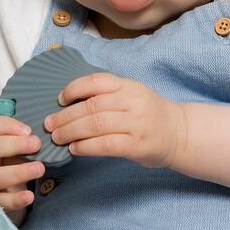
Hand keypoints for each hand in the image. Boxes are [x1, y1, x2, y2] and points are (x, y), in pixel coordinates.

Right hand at [0, 115, 44, 211]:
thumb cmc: (1, 160)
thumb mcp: (6, 146)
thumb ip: (18, 141)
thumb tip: (36, 140)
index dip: (8, 127)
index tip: (28, 131)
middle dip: (13, 145)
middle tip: (35, 144)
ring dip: (17, 173)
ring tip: (38, 169)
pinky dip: (14, 199)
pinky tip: (28, 196)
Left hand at [45, 73, 186, 167]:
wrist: (180, 134)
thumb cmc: (148, 115)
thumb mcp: (132, 96)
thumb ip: (107, 96)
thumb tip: (68, 103)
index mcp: (129, 86)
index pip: (97, 81)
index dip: (74, 89)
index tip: (59, 99)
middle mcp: (133, 102)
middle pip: (92, 106)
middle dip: (65, 115)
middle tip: (48, 124)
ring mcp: (137, 123)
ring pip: (97, 124)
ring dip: (71, 131)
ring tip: (57, 137)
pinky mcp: (139, 145)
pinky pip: (107, 144)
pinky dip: (86, 147)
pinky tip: (74, 149)